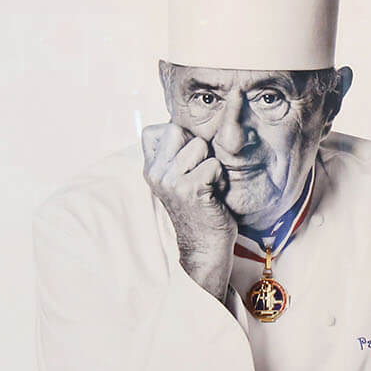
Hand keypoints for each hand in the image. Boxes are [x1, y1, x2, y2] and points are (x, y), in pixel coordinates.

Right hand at [141, 122, 234, 297]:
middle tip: (202, 172)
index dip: (178, 137)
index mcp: (150, 169)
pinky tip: (215, 193)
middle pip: (177, 130)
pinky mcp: (190, 189)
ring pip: (199, 145)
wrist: (205, 245)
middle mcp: (156, 173)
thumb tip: (189, 125)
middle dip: (198, 146)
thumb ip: (177, 155)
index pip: (153, 130)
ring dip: (212, 163)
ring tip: (209, 183)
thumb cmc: (199, 208)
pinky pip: (213, 164)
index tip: (188, 159)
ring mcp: (171, 181)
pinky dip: (220, 177)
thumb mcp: (179, 179)